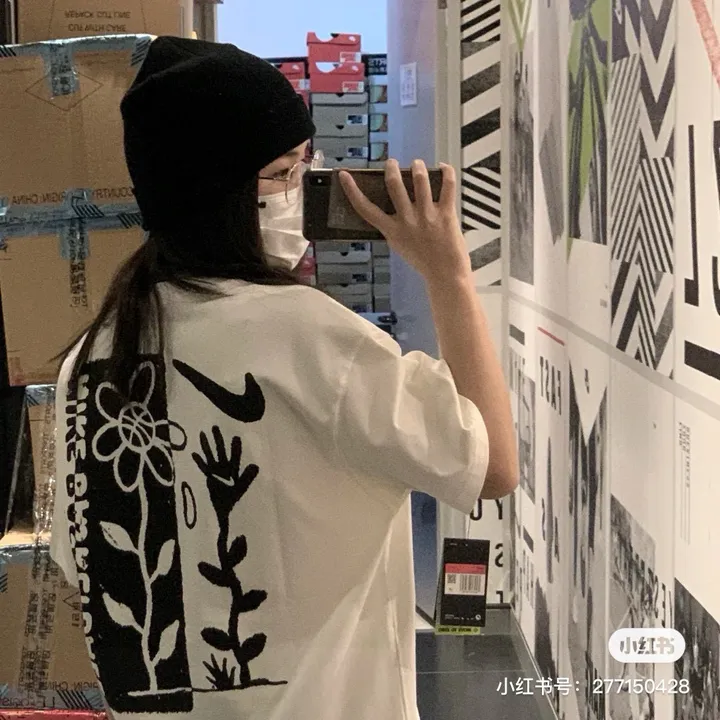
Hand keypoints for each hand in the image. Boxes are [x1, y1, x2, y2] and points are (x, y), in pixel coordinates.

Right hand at [339, 159, 471, 283]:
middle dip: (391, 167)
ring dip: (417, 166)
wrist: (445, 274)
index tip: (344, 175)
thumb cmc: (422, 259)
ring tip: (417, 164)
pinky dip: (446, 171)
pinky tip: (443, 167)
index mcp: (391, 230)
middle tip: (392, 163)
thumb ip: (393, 226)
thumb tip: (391, 200)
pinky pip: (448, 185)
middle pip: (393, 184)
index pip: (365, 208)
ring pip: (419, 179)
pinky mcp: (446, 213)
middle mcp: (407, 221)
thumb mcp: (399, 245)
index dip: (352, 190)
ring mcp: (427, 216)